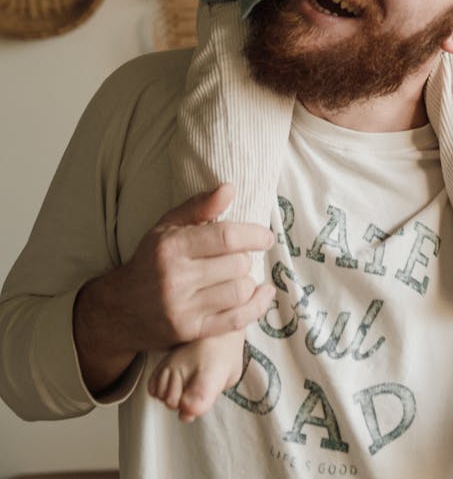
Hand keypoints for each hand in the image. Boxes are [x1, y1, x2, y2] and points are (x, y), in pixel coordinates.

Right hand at [74, 184, 273, 392]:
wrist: (118, 310)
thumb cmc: (150, 261)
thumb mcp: (166, 227)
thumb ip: (199, 206)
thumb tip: (229, 188)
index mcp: (171, 246)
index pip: (226, 236)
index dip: (253, 235)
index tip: (265, 236)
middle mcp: (176, 278)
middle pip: (237, 264)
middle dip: (246, 258)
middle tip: (242, 257)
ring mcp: (183, 308)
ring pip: (240, 291)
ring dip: (248, 281)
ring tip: (240, 276)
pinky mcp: (190, 332)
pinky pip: (236, 320)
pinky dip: (256, 306)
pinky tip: (262, 293)